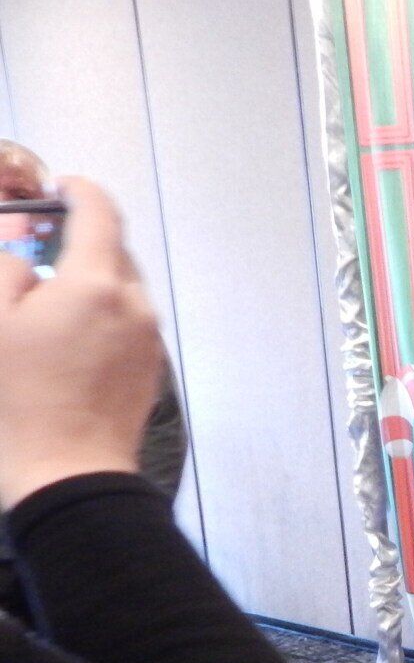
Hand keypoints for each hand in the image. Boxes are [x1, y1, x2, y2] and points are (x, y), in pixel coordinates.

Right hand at [0, 177, 164, 507]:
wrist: (68, 475)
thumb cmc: (17, 399)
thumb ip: (8, 272)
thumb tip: (26, 257)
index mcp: (97, 284)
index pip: (100, 213)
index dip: (80, 191)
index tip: (61, 187)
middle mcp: (135, 306)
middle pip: (114, 252)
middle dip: (79, 240)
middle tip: (38, 249)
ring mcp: (149, 341)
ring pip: (123, 289)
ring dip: (90, 280)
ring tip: (48, 298)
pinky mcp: (150, 370)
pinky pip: (128, 323)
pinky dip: (102, 313)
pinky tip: (68, 336)